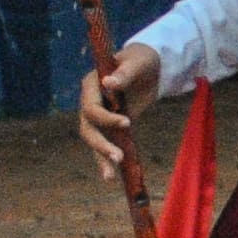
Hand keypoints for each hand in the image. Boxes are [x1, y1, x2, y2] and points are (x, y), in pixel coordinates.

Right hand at [80, 42, 160, 178]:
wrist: (149, 66)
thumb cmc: (142, 60)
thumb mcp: (137, 63)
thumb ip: (125, 73)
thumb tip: (109, 83)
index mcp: (91, 85)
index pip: (91, 107)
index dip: (106, 117)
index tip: (128, 122)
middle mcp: (90, 102)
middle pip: (88, 127)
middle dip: (101, 144)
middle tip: (118, 157)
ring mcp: (99, 116)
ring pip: (94, 139)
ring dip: (100, 157)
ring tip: (110, 177)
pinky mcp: (110, 126)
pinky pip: (106, 143)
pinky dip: (107, 159)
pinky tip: (113, 177)